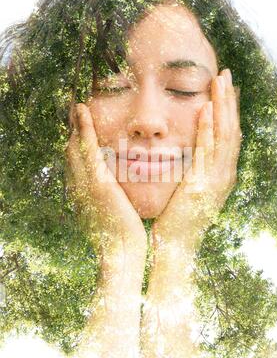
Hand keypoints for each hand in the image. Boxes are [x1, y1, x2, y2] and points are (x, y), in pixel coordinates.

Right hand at [65, 102, 146, 256]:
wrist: (122, 253)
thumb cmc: (123, 237)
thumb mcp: (112, 215)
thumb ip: (111, 200)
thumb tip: (116, 192)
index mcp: (84, 193)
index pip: (78, 162)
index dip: (77, 143)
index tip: (80, 127)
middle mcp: (79, 185)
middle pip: (72, 151)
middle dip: (73, 130)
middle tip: (76, 110)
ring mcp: (86, 183)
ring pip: (76, 147)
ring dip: (76, 124)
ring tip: (77, 105)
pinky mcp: (97, 182)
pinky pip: (88, 150)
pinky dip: (84, 129)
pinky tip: (83, 112)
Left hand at [152, 68, 241, 250]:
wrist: (176, 247)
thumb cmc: (178, 218)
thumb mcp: (191, 189)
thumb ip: (195, 169)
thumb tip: (191, 152)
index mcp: (221, 174)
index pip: (228, 135)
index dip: (228, 110)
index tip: (224, 88)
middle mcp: (224, 174)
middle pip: (231, 129)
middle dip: (228, 101)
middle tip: (226, 74)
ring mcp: (216, 180)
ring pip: (224, 136)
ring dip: (222, 107)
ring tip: (220, 81)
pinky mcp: (202, 186)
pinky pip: (207, 153)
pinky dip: (208, 130)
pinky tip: (206, 110)